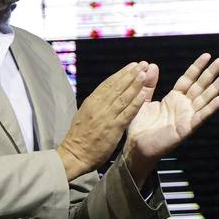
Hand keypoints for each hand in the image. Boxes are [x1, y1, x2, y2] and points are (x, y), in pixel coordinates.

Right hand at [57, 61, 150, 179]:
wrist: (74, 155)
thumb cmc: (79, 137)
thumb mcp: (84, 114)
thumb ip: (96, 104)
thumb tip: (105, 94)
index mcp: (91, 102)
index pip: (108, 84)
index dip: (121, 74)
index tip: (131, 66)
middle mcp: (98, 106)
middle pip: (116, 86)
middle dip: (130, 74)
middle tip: (142, 64)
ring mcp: (106, 117)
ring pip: (122, 97)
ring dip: (134, 84)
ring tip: (144, 73)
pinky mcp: (112, 128)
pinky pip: (126, 113)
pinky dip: (135, 103)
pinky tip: (143, 95)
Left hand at [124, 53, 218, 184]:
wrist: (136, 147)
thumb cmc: (139, 126)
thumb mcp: (142, 100)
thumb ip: (149, 84)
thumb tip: (152, 65)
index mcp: (174, 98)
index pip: (188, 79)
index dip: (197, 67)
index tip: (207, 55)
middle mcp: (183, 106)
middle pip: (200, 86)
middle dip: (211, 73)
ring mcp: (187, 117)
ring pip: (204, 99)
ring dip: (216, 88)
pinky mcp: (186, 129)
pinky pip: (201, 117)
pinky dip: (211, 108)